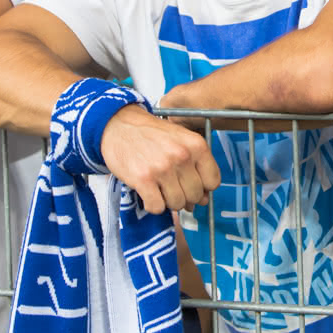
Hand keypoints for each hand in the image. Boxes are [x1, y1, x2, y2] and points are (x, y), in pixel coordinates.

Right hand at [100, 105, 220, 214]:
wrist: (119, 125)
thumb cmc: (151, 134)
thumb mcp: (180, 141)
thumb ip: (196, 167)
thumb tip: (204, 200)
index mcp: (196, 145)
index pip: (213, 182)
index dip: (203, 188)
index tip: (192, 184)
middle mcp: (182, 156)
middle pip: (195, 195)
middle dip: (184, 196)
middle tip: (171, 186)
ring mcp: (163, 168)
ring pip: (177, 204)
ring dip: (168, 201)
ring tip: (159, 187)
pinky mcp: (143, 179)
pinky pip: (157, 207)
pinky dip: (152, 205)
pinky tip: (148, 192)